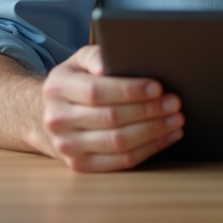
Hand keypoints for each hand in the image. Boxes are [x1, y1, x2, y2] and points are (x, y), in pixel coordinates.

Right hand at [40, 45, 183, 171]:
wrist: (47, 115)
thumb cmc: (74, 83)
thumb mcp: (78, 61)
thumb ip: (95, 56)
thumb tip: (108, 63)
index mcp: (57, 88)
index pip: (96, 91)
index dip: (129, 90)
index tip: (157, 87)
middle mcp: (57, 120)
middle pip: (110, 118)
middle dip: (148, 110)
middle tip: (174, 102)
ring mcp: (67, 146)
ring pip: (118, 143)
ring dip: (153, 131)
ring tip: (175, 119)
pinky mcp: (80, 166)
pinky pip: (120, 162)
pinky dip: (149, 149)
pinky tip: (166, 137)